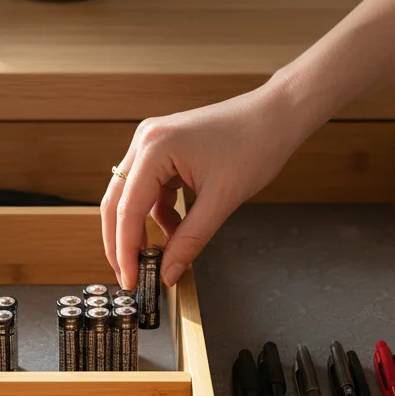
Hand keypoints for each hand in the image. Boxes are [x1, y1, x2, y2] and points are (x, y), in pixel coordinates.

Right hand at [100, 81, 315, 288]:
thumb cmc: (255, 144)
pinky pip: (150, 188)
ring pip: (131, 197)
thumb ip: (189, 240)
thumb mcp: (221, 200)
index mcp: (155, 148)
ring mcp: (153, 143)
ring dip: (141, 228)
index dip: (125, 250)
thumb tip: (168, 272)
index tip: (130, 279)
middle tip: (129, 275)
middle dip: (121, 242)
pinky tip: (176, 229)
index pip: (127, 210)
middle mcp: (146, 141)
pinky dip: (159, 213)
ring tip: (157, 256)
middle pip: (117, 202)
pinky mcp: (164, 149)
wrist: (277, 115)